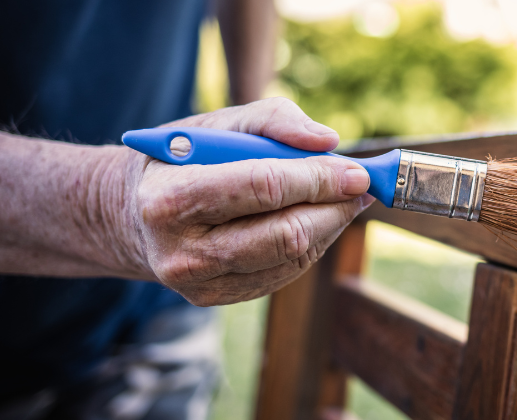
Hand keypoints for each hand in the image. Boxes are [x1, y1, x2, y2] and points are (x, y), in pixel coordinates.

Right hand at [124, 98, 372, 305]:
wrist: (134, 214)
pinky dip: (312, 244)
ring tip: (341, 198)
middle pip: (284, 233)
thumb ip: (274, 120)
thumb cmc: (184, 158)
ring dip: (330, 225)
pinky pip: (284, 273)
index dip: (318, 178)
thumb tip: (328, 141)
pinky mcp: (217, 298)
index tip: (357, 171)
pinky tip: (315, 220)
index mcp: (171, 198)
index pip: (263, 188)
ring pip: (292, 257)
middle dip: (333, 206)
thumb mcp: (217, 124)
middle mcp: (181, 251)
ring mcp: (199, 283)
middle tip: (360, 186)